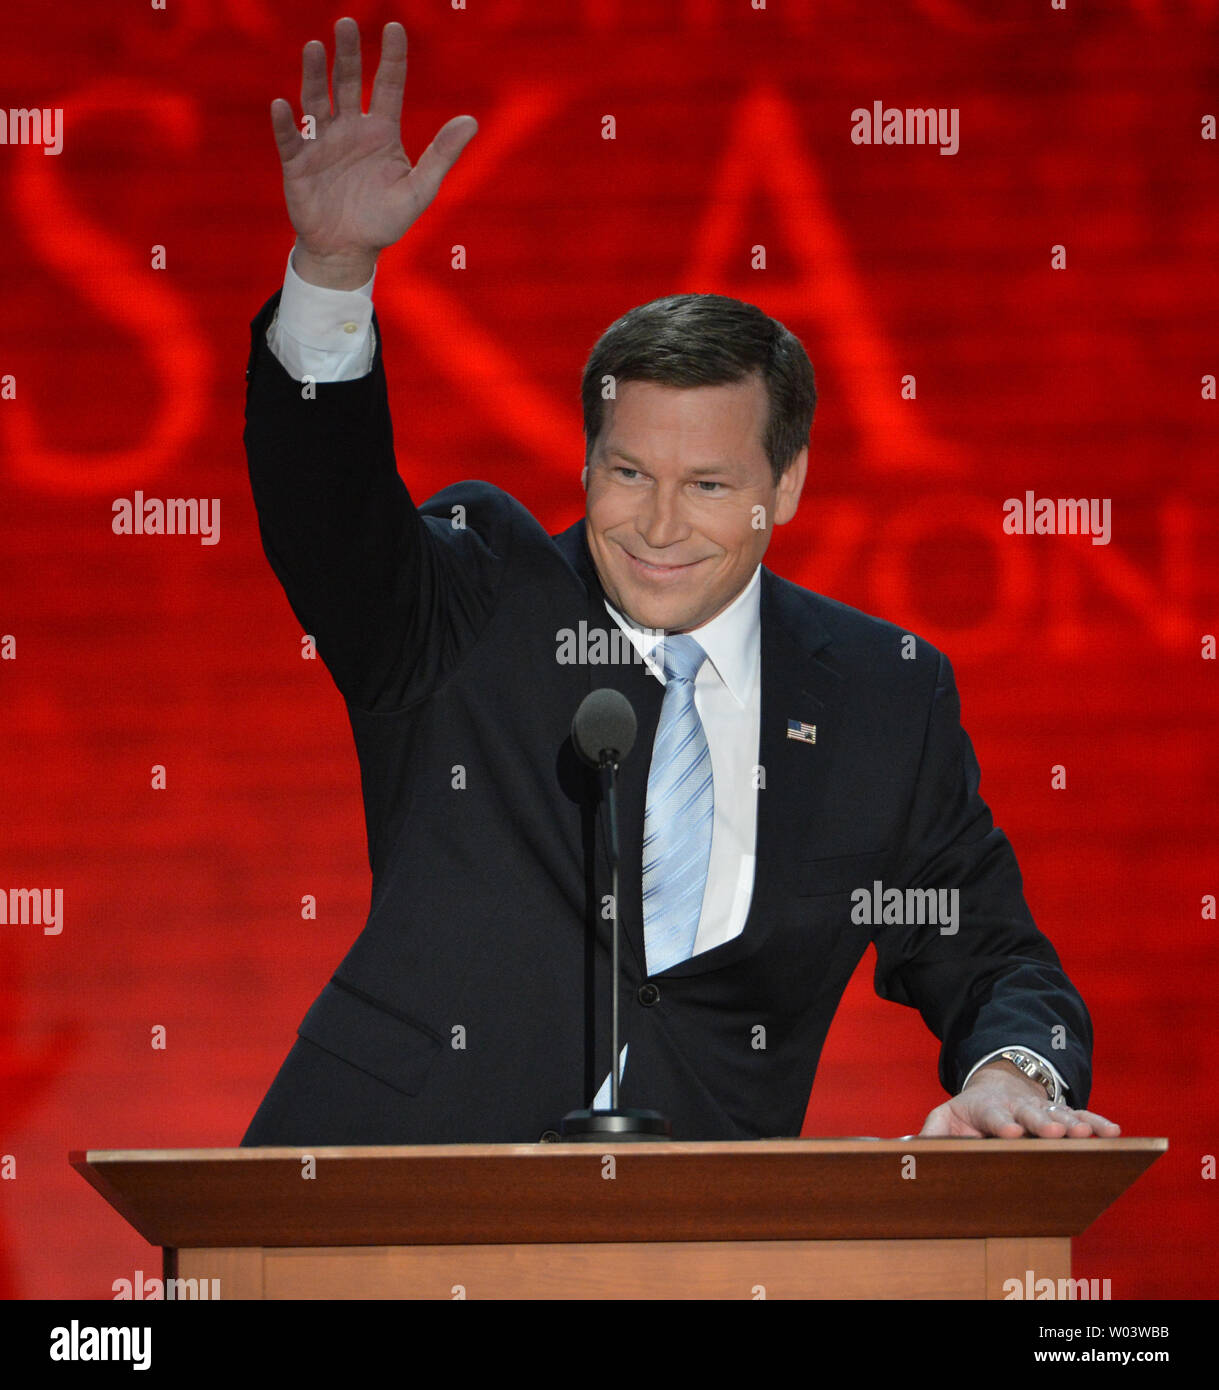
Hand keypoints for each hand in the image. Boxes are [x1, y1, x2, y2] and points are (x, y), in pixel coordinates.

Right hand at [269, 17, 477, 287]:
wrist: (348, 251)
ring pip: (317, 100)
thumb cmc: (384, 220)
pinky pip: (290, 139)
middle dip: (348, 54)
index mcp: (381, 131)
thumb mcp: (419, 190)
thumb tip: (472, 121)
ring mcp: (322, 142)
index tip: (395, 27)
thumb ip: (442, 155)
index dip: (392, 57)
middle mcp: (350, 128)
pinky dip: (286, 123)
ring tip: (313, 47)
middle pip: (348, 82)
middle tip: (346, 24)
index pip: (388, 85)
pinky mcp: (298, 163)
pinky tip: (282, 105)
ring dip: (314, 75)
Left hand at [918, 1059, 1121, 1137]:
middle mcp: (1018, 1108)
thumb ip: (930, 1134)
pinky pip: (1083, 1117)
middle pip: (1032, 1115)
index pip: (994, 1117)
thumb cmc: (969, 1113)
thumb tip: (910, 1151)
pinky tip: (1114, 1132)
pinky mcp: (1063, 1114)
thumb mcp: (945, 1117)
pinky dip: (1098, 1123)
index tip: (1011, 1132)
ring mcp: (1043, 1109)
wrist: (998, 1087)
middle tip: (1058, 1134)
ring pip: (1060, 1116)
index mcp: (987, 1109)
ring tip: (1088, 1135)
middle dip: (1045, 1124)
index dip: (1001, 1124)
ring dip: (1075, 1125)